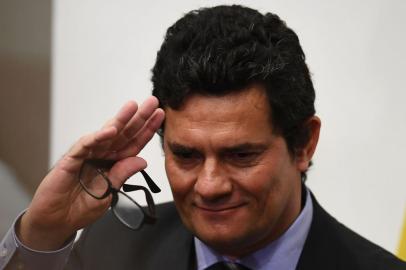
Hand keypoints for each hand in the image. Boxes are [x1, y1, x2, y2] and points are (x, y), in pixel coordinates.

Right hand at [17, 96, 164, 249]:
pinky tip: (110, 130)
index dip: (147, 129)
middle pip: (124, 133)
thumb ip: (122, 175)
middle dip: (138, 117)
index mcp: (114, 163)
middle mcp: (102, 155)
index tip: (159, 115)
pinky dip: (97, 137)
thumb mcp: (109, 193)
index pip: (134, 143)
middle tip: (151, 101)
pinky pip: (85, 145)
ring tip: (133, 106)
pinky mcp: (71, 160)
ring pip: (106, 133)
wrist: (57, 221)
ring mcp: (87, 155)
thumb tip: (142, 160)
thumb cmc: (81, 208)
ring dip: (120, 120)